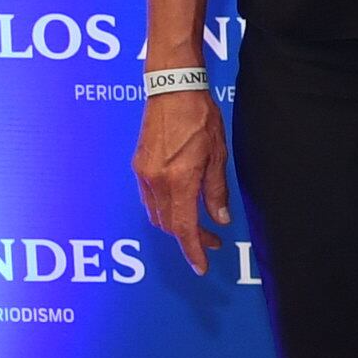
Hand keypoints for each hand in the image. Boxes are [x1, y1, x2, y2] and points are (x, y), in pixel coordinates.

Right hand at [134, 90, 230, 273]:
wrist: (172, 91)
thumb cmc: (200, 118)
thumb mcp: (218, 156)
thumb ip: (216, 191)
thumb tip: (219, 219)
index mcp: (179, 180)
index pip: (184, 228)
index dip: (193, 250)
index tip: (201, 266)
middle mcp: (156, 181)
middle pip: (169, 225)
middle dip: (190, 239)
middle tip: (213, 242)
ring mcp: (143, 174)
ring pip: (157, 214)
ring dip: (177, 225)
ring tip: (201, 226)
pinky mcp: (138, 166)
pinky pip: (150, 199)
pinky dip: (166, 210)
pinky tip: (182, 207)